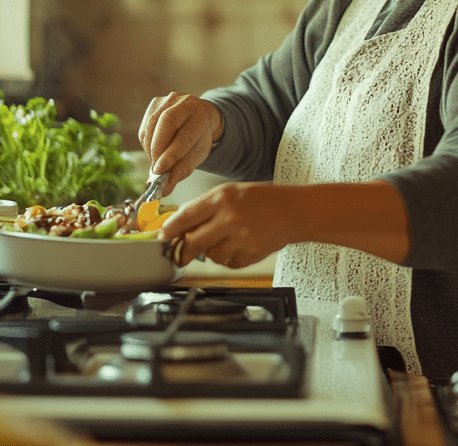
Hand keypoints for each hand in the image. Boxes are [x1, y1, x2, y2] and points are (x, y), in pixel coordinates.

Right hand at [139, 92, 223, 193]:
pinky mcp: (155, 103)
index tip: (161, 171)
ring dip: (150, 148)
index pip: (185, 136)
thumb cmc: (199, 138)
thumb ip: (182, 170)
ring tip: (156, 162)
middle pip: (166, 124)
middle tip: (156, 169)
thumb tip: (164, 189)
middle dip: (157, 150)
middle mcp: (185, 102)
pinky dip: (146, 143)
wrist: (199, 119)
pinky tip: (154, 151)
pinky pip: (145, 126)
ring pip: (152, 125)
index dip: (171, 154)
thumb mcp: (197, 155)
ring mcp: (169, 99)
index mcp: (201, 114)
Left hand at [158, 181, 292, 267]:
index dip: (170, 229)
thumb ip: (205, 207)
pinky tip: (240, 246)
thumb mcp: (231, 192)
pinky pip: (229, 264)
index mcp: (222, 198)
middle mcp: (229, 218)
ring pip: (211, 256)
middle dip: (184, 250)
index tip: (163, 237)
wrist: (294, 211)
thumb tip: (180, 224)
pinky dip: (230, 259)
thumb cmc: (262, 199)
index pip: (186, 216)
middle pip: (193, 241)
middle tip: (181, 254)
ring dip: (211, 253)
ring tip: (226, 241)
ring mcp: (240, 238)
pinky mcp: (250, 254)